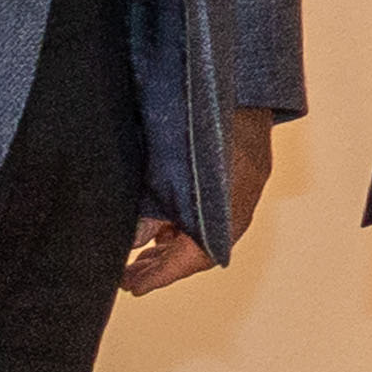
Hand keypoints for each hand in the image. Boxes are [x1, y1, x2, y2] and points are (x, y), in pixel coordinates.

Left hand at [123, 110, 276, 296]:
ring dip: (172, 248)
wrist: (240, 83)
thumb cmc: (208, 121)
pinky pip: (213, 216)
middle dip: (162, 268)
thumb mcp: (168, 170)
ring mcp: (243, 191)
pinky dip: (185, 227)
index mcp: (228, 210)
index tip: (133, 287)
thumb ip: (152, 209)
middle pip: (200, 252)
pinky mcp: (241, 177)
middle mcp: (239, 206)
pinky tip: (163, 229)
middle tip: (128, 279)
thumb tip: (133, 241)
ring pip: (205, 234)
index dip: (161, 276)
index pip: (193, 258)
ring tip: (140, 259)